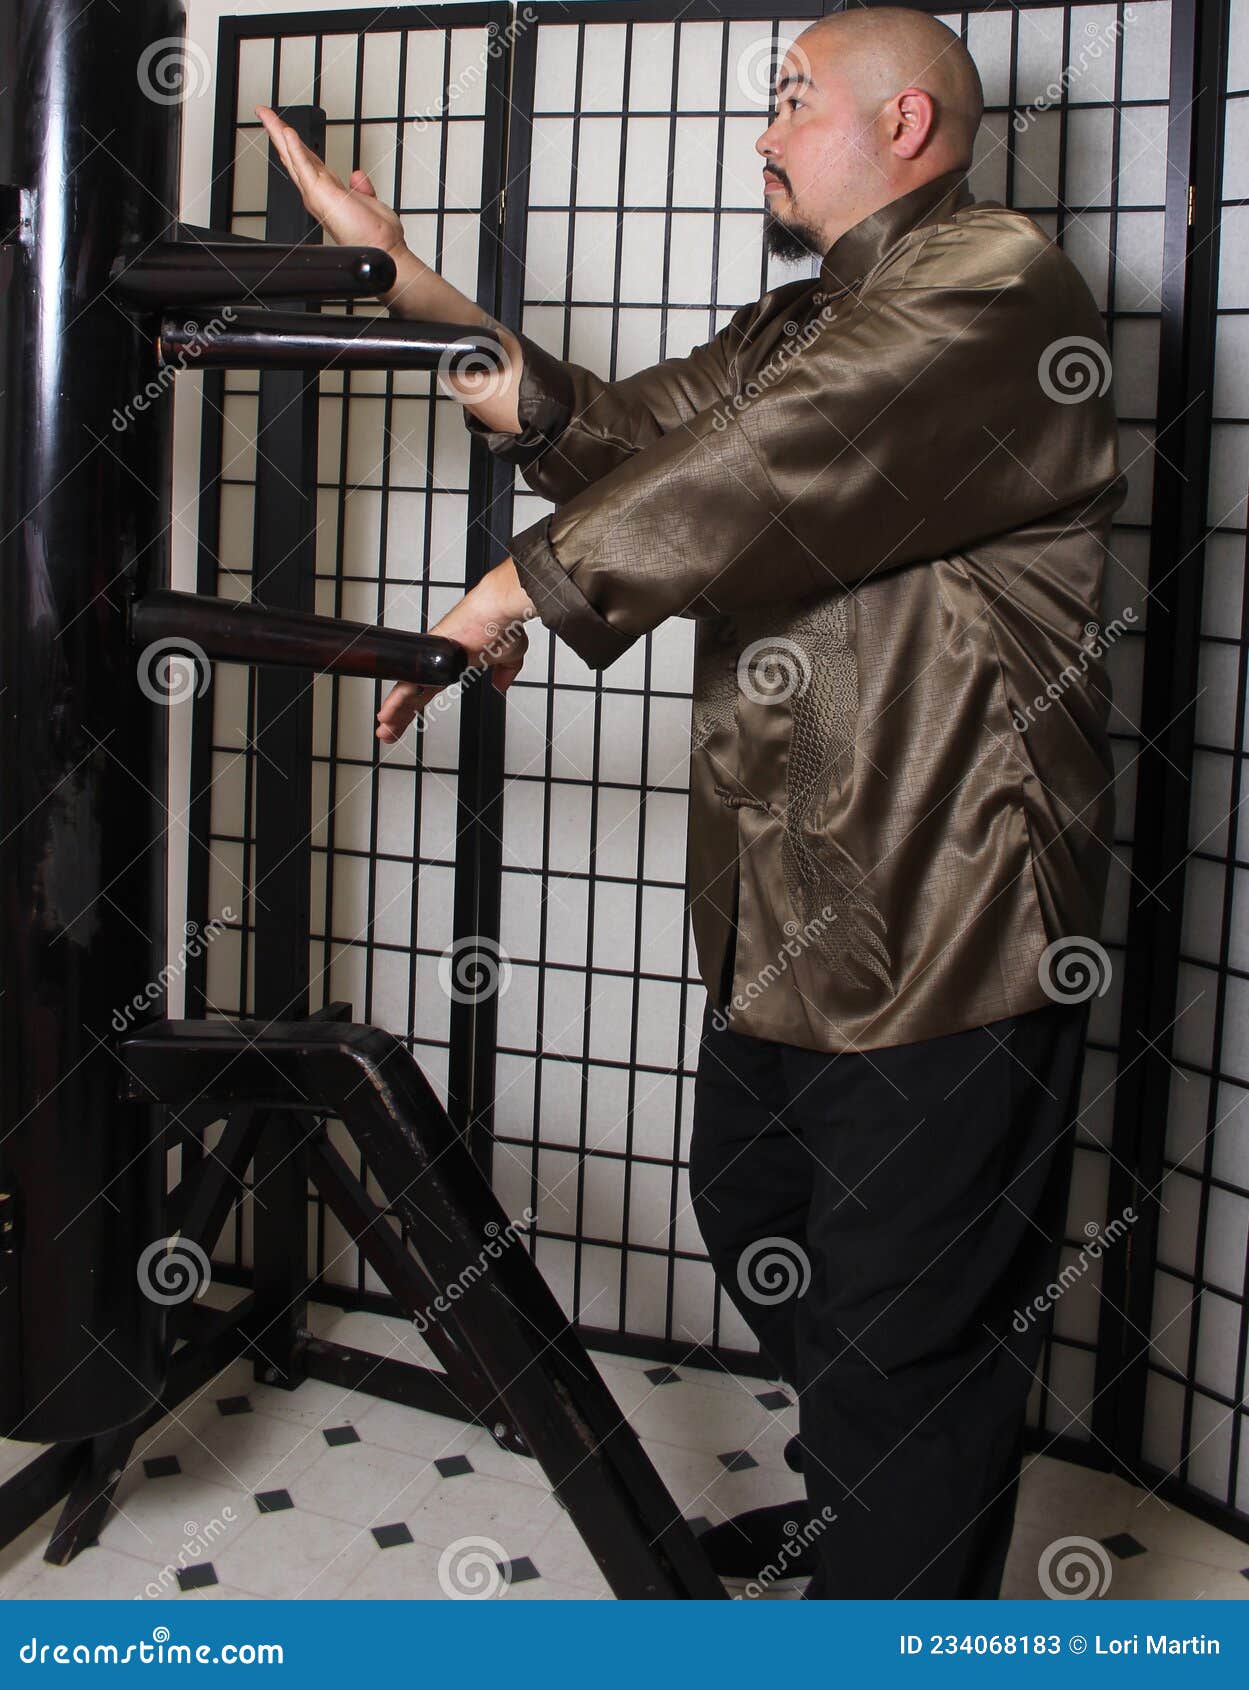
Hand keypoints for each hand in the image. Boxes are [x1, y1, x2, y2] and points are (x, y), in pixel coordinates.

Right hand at [255, 105, 406, 256]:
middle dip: (277, 132)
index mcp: (328, 192)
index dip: (295, 143)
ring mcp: (317, 194)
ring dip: (278, 134)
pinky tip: (286, 133)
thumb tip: (357, 176)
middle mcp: (318, 193)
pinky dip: (295, 149)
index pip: (306, 161)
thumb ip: (361, 187)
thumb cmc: (377, 236)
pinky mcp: (320, 194)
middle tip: (263, 113)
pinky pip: (304, 167)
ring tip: (266, 115)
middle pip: (293, 156)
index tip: (285, 127)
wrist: (383, 250)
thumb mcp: (369, 202)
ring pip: (292, 157)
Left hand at [376, 560, 536, 742]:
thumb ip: (505, 672)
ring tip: (383, 730)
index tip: (405, 720)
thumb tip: (501, 686)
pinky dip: (397, 700)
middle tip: (386, 732)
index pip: (428, 692)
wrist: (498, 610)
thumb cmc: (502, 626)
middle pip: (412, 695)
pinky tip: (386, 714)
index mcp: (452, 665)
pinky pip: (409, 683)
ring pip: (406, 691)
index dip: (416, 707)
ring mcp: (430, 659)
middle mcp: (437, 664)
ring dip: (395, 712)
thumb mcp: (509, 657)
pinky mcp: (427, 656)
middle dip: (400, 715)